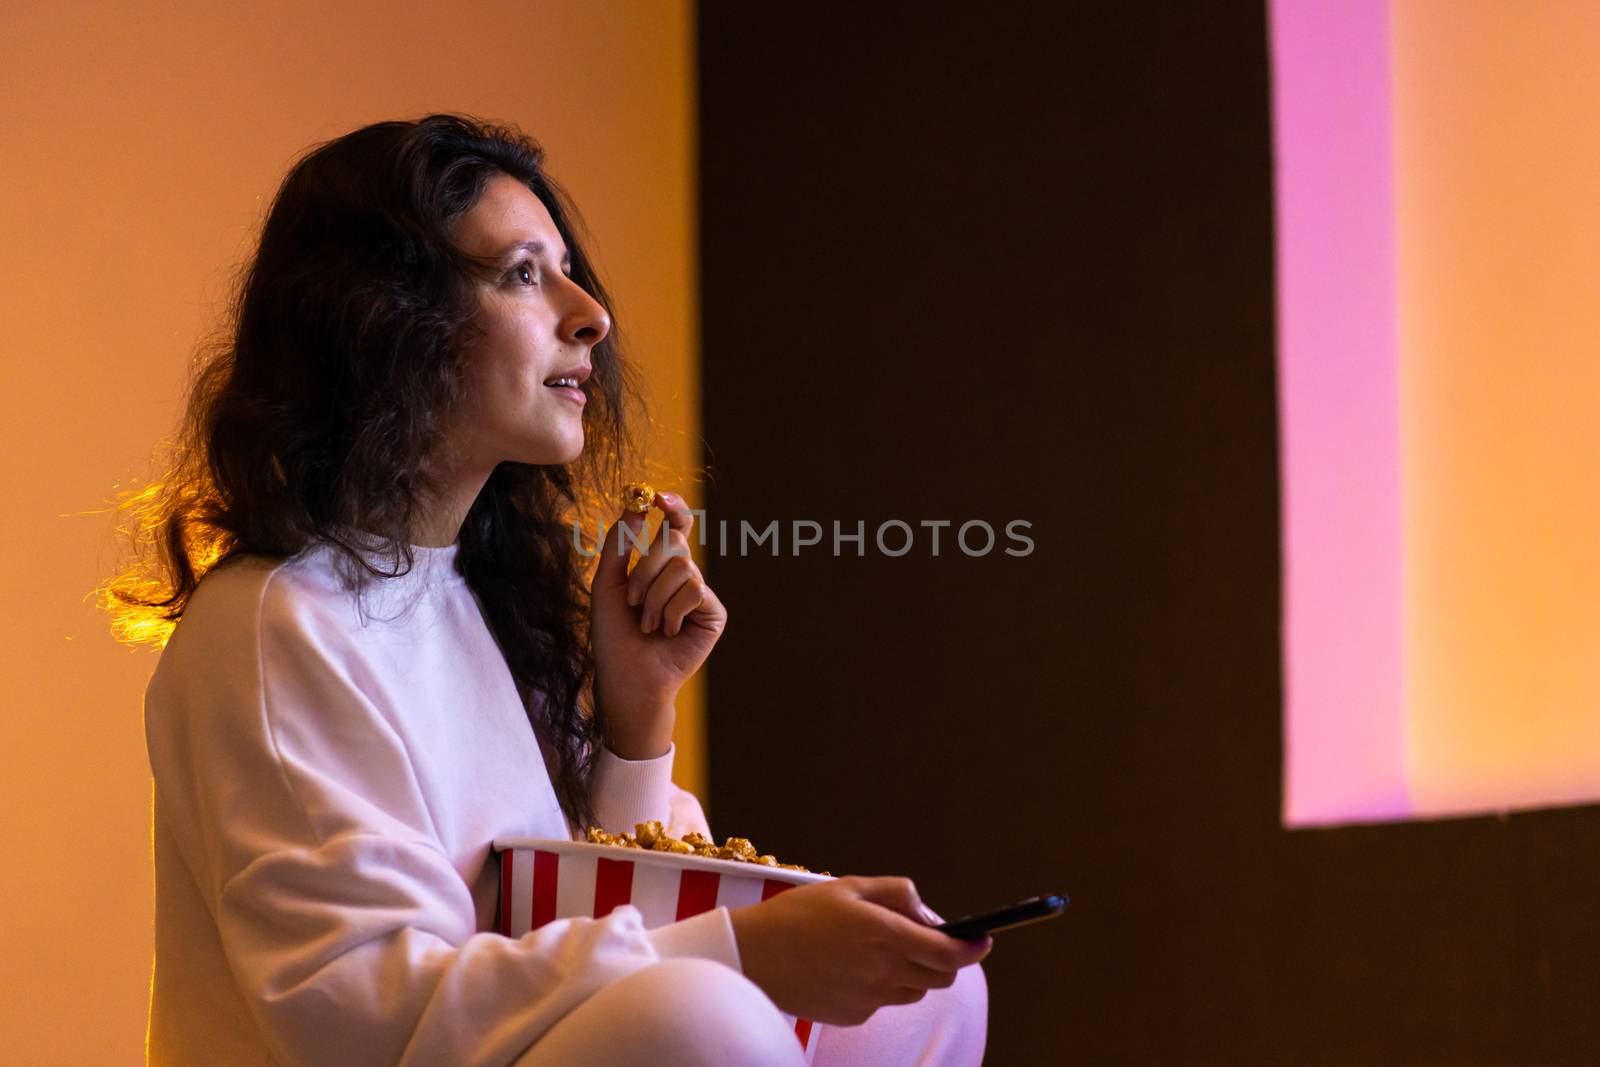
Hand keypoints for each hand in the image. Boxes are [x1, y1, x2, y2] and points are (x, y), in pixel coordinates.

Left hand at [590, 492, 726, 758]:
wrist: (628, 677)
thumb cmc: (615, 636)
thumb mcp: (608, 585)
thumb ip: (619, 545)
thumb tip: (635, 507)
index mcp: (660, 566)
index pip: (675, 526)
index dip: (673, 507)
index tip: (658, 497)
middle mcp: (683, 575)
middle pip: (674, 542)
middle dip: (646, 569)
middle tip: (633, 600)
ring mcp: (700, 593)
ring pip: (682, 567)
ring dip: (655, 597)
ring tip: (649, 624)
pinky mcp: (713, 613)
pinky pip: (694, 589)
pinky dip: (673, 610)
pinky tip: (668, 632)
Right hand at [728, 876, 992, 1026]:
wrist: (752, 955)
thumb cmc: (798, 914)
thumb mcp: (850, 886)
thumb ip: (898, 894)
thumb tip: (930, 914)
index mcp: (885, 935)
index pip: (950, 953)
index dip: (973, 949)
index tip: (983, 942)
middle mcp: (883, 972)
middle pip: (939, 977)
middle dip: (943, 959)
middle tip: (927, 940)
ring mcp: (869, 998)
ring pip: (913, 990)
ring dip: (911, 971)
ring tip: (876, 949)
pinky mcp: (854, 1016)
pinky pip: (883, 1002)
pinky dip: (880, 985)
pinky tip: (850, 967)